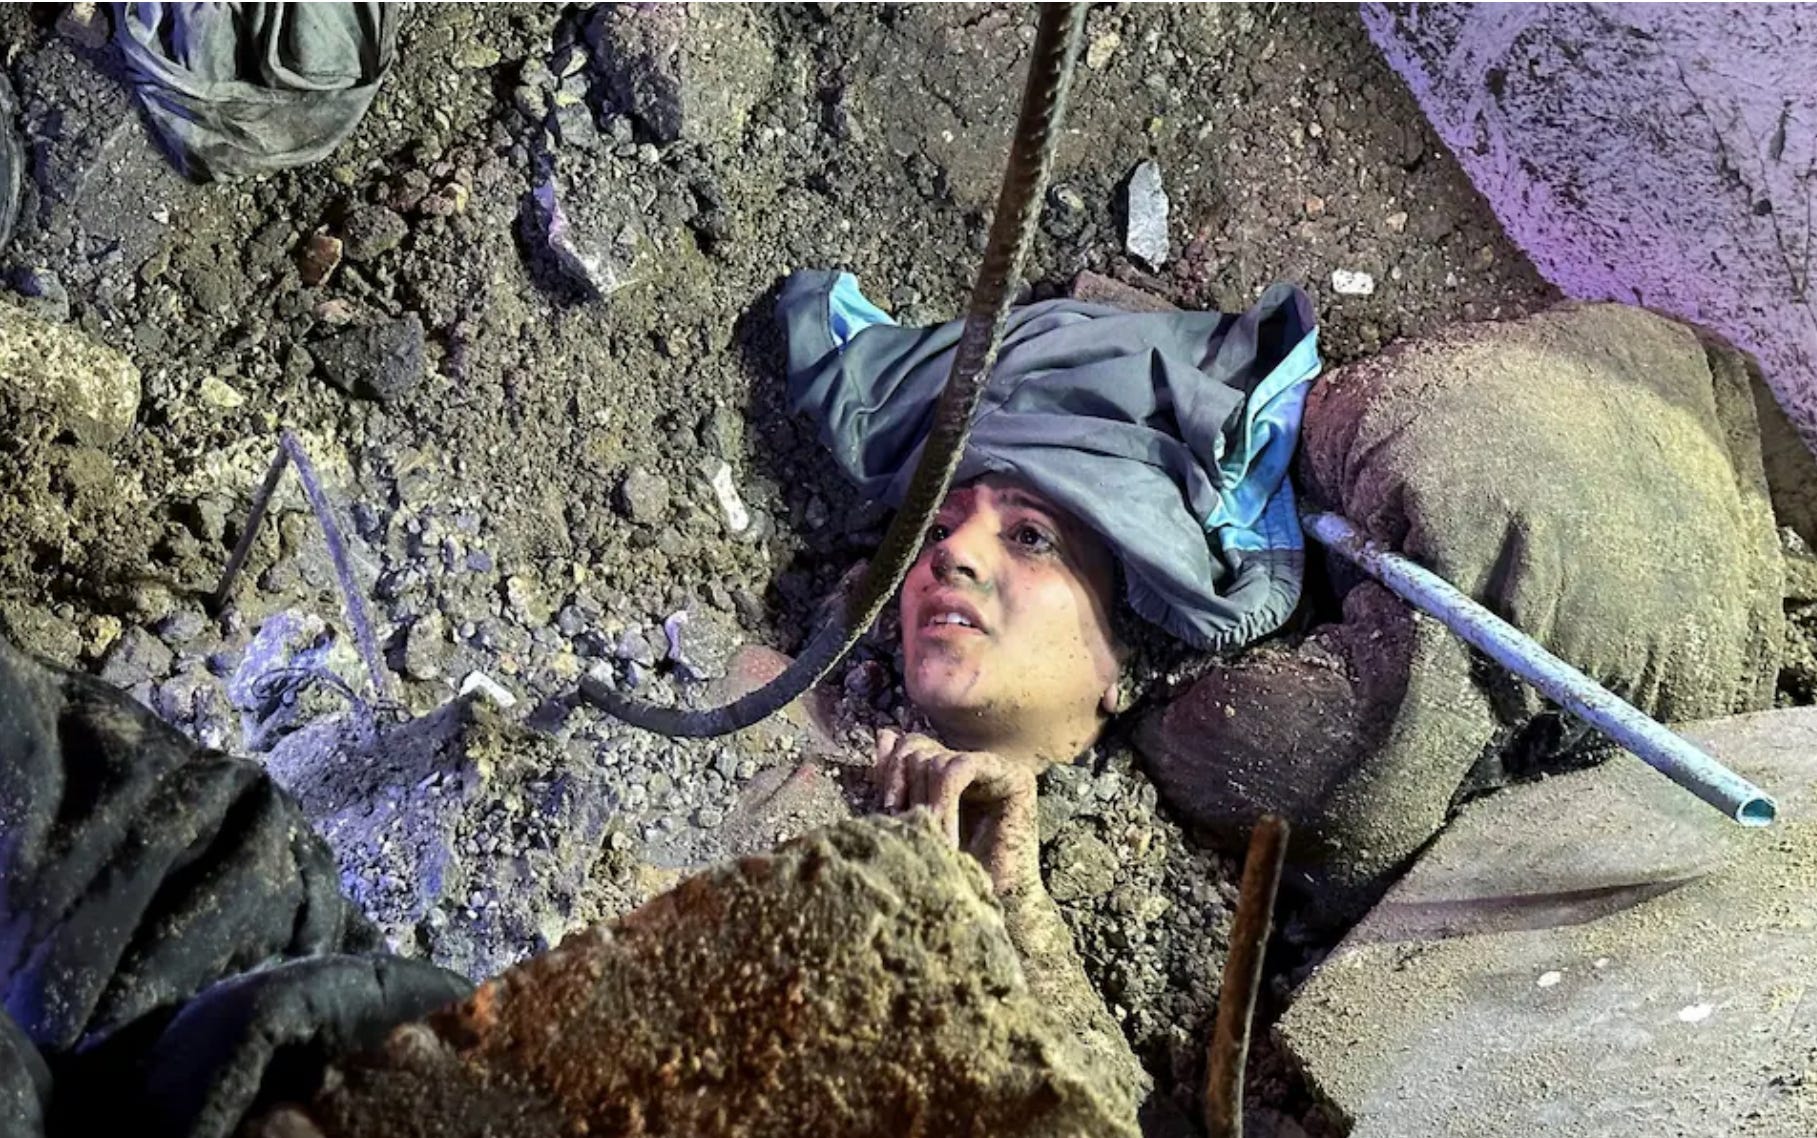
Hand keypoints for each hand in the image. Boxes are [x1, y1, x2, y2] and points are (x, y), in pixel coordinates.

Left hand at [871, 729, 1040, 893]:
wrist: (994, 909)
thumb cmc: (952, 874)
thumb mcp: (910, 822)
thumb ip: (897, 781)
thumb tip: (884, 734)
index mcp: (949, 771)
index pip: (909, 746)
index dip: (891, 775)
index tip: (887, 816)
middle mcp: (975, 763)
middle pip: (918, 748)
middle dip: (906, 790)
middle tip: (912, 830)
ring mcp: (997, 767)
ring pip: (936, 759)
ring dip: (926, 805)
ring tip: (933, 843)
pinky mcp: (1016, 778)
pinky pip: (959, 768)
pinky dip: (944, 803)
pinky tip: (947, 839)